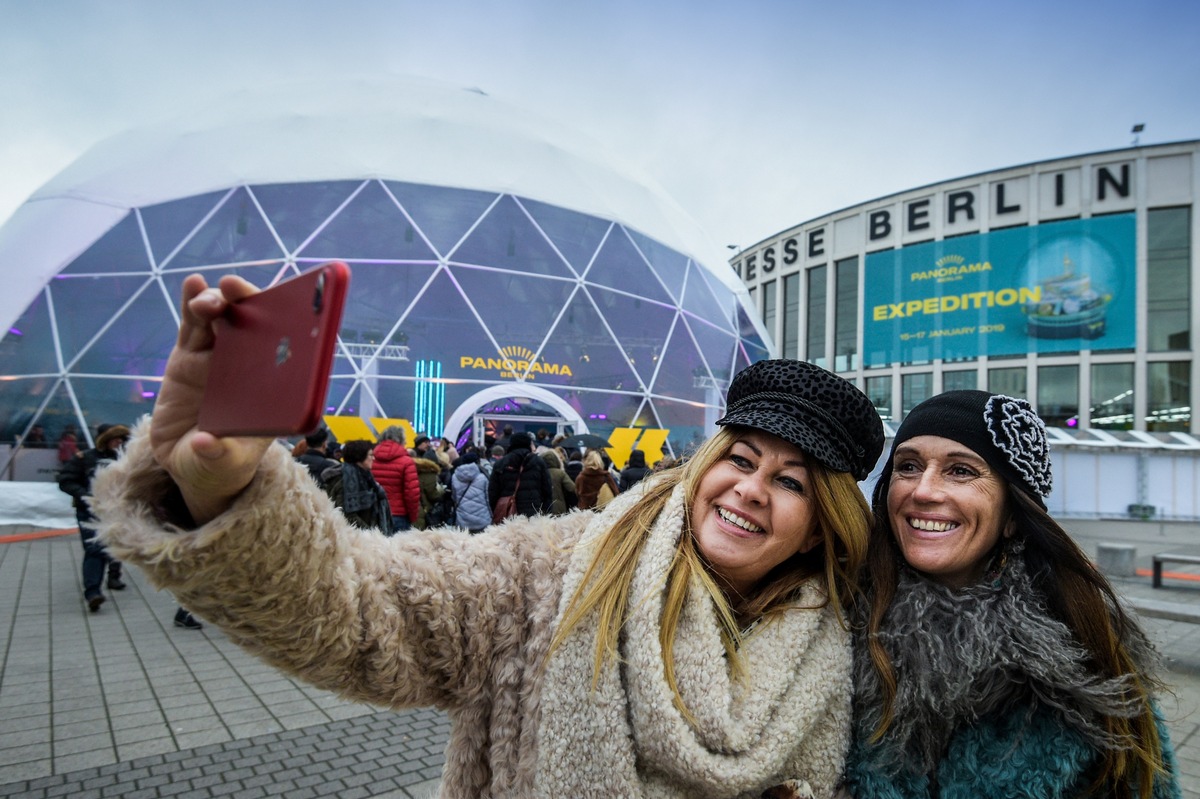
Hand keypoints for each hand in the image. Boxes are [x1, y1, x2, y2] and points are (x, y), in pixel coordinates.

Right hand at [151, 274, 272, 524]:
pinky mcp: (190, 356)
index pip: (290, 350)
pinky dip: (192, 301)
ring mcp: (220, 357)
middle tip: (235, 288)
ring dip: (217, 301)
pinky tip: (192, 284)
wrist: (191, 462)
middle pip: (255, 324)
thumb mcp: (222, 466)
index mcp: (273, 388)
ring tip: (208, 298)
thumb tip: (205, 443)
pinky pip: (193, 325)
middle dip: (249, 301)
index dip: (292, 324)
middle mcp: (251, 366)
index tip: (287, 304)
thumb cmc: (221, 464)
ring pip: (222, 319)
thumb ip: (218, 456)